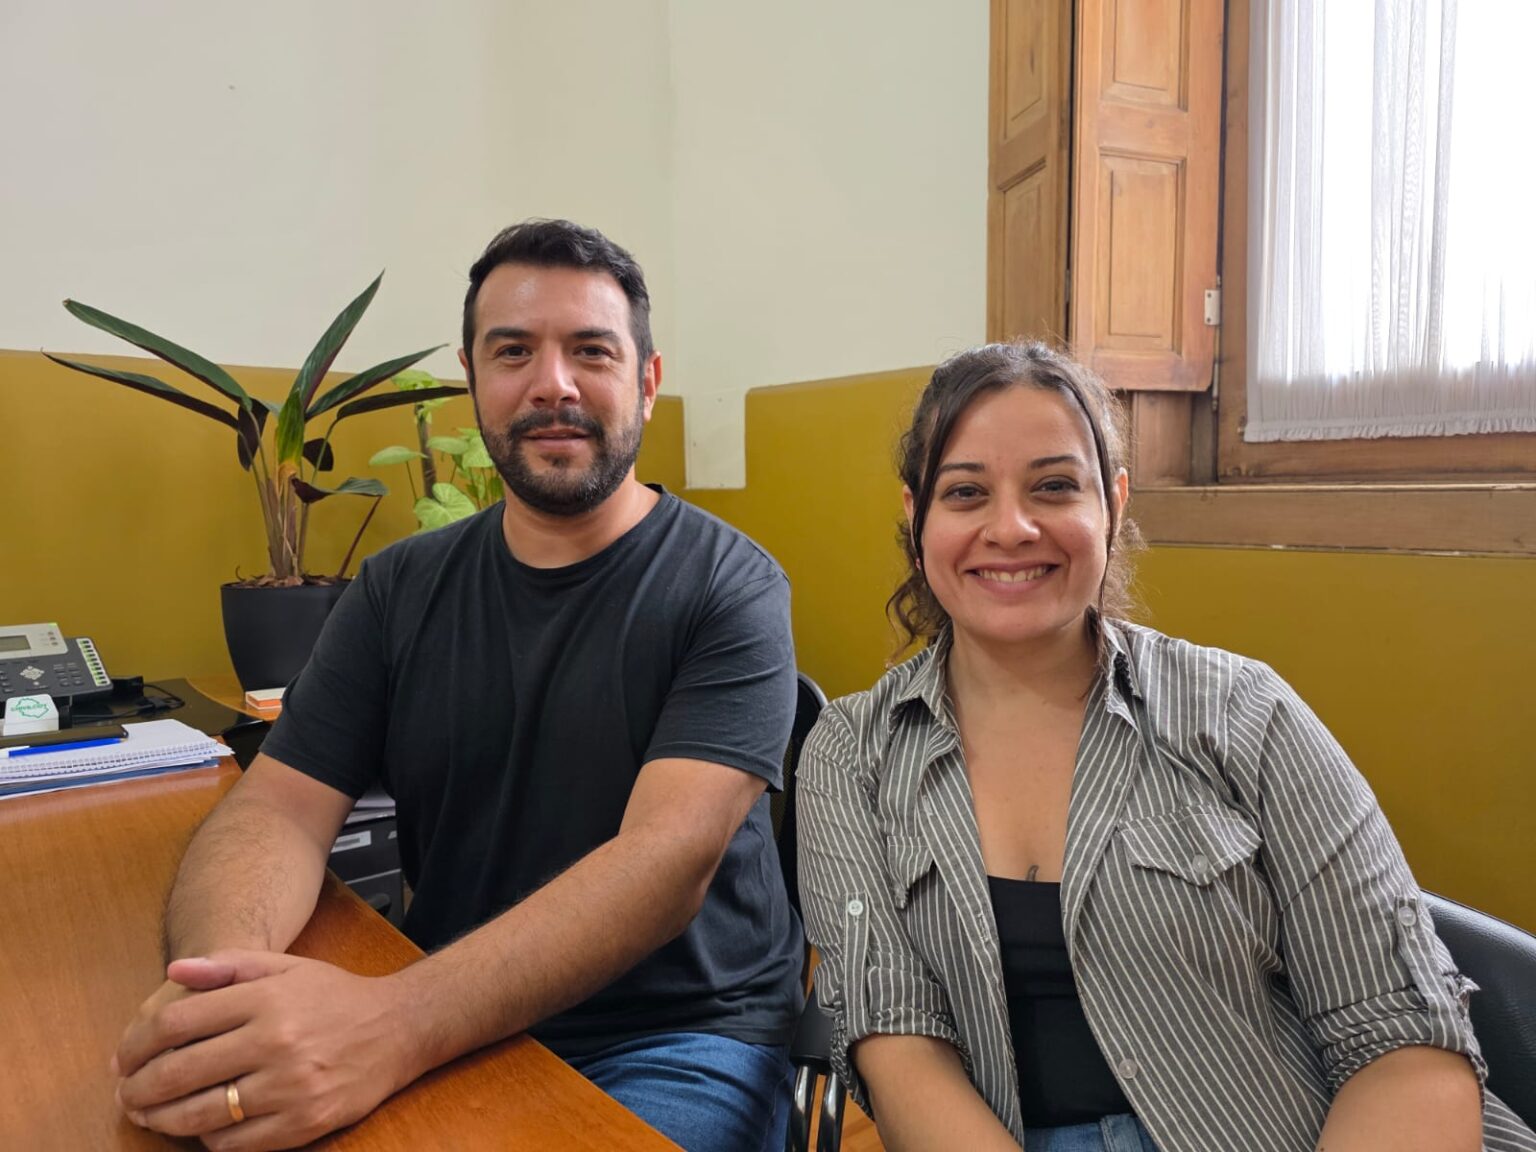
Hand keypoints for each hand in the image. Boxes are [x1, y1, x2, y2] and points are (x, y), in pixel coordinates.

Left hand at [115, 950, 417, 1151]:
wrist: (398, 1029)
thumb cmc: (334, 997)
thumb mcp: (287, 967)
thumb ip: (230, 964)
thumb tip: (175, 971)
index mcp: (267, 998)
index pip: (177, 1021)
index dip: (137, 1043)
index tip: (123, 1057)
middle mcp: (276, 1041)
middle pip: (179, 1072)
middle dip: (138, 1089)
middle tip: (125, 1095)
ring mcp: (290, 1085)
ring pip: (200, 1114)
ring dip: (162, 1119)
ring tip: (150, 1115)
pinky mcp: (303, 1121)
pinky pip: (233, 1141)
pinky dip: (207, 1138)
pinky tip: (202, 1126)